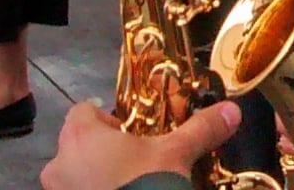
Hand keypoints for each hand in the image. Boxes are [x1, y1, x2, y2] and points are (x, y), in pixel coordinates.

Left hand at [41, 99, 242, 189]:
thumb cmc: (145, 184)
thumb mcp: (177, 156)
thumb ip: (200, 130)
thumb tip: (232, 110)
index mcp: (81, 136)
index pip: (84, 111)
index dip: (108, 118)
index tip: (130, 132)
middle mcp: (60, 163)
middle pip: (76, 144)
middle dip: (100, 150)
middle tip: (131, 162)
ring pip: (72, 175)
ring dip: (92, 177)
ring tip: (125, 186)